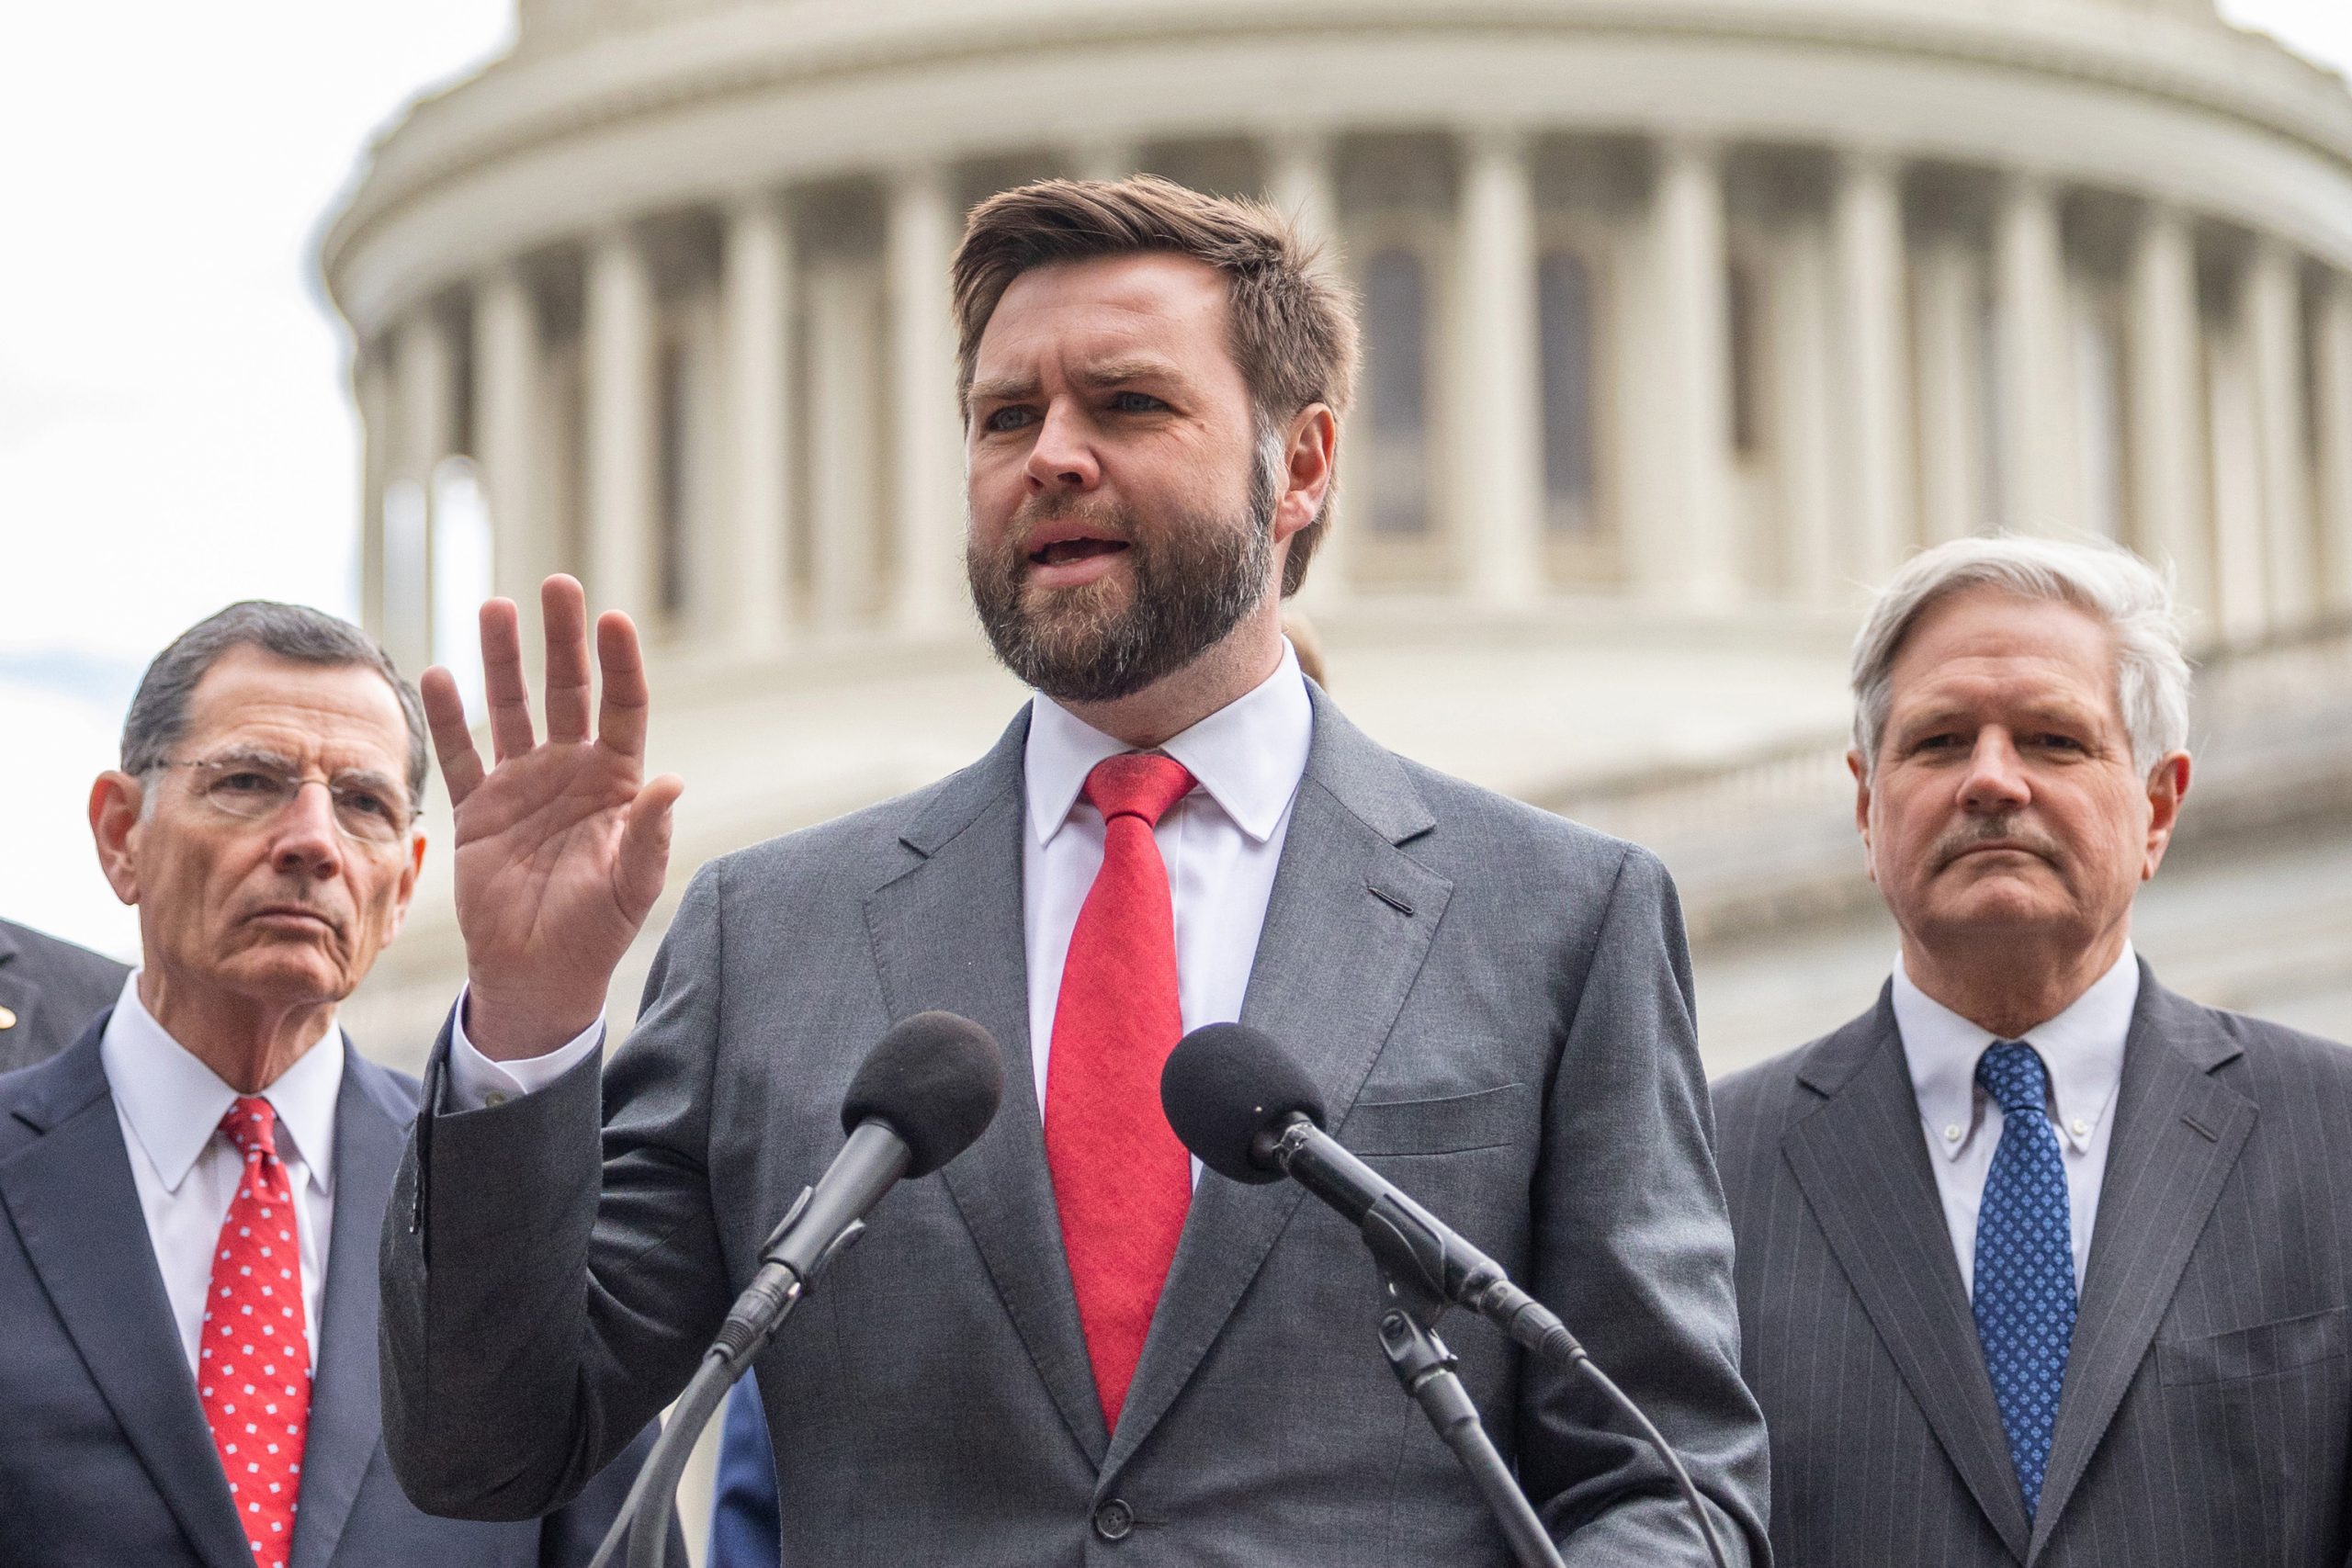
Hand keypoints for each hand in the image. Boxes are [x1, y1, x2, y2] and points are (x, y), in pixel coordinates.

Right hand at [420, 576, 683, 1059]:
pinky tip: (438, 673)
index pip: (622, 709)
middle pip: (567, 691)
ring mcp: (523, 786)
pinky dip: (448, 718)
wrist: (538, 972)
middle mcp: (570, 772)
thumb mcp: (632, 885)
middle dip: (563, 639)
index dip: (620, 665)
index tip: (615, 619)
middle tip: (558, 584)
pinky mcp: (478, 809)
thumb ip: (649, 835)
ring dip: (503, 660)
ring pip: (511, 709)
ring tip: (496, 606)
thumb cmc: (596, 931)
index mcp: (616, 783)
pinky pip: (461, 755)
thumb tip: (672, 782)